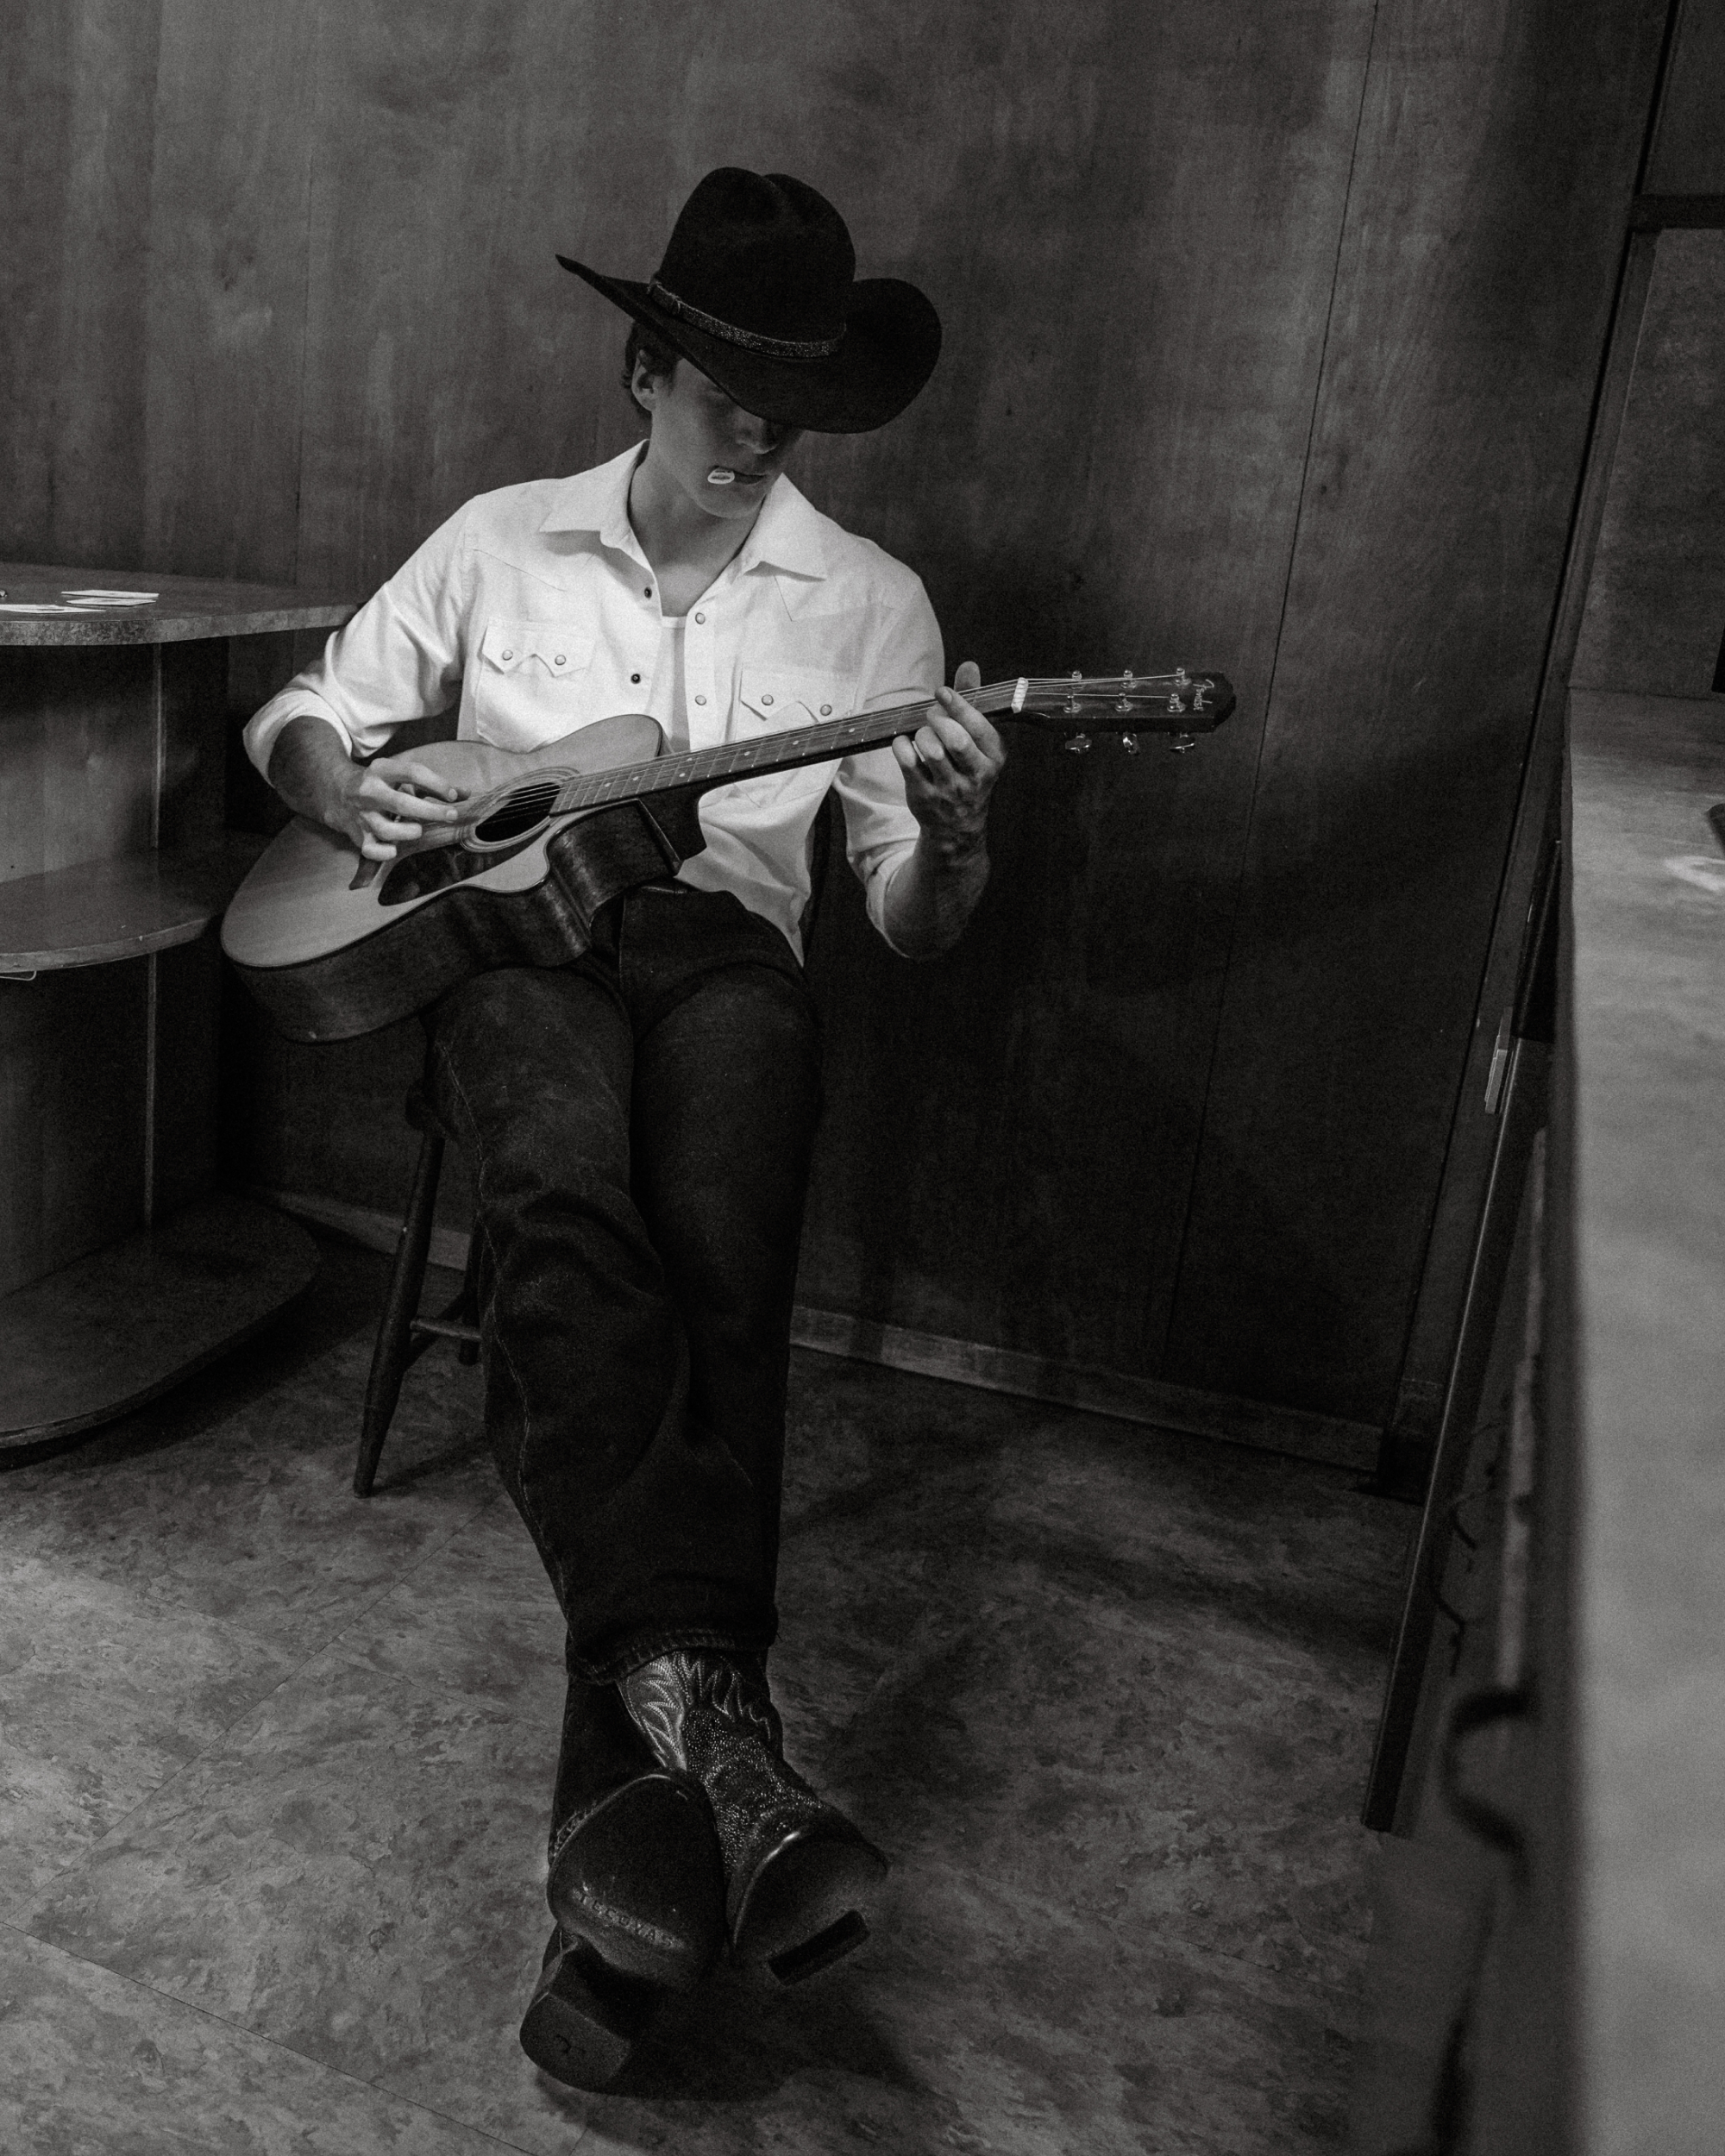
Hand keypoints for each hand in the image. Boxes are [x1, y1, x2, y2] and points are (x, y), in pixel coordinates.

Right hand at [330, 752, 467, 860]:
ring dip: (409, 832)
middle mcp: (369, 792)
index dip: (437, 784)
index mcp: (382, 770)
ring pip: (386, 829)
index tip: (454, 796)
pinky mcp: (358, 835)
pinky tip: (395, 848)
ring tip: (418, 830)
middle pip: (402, 803)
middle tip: (451, 815)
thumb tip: (467, 793)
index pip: (412, 772)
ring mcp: (362, 815)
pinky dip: (386, 853)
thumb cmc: (382, 785)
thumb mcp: (401, 776)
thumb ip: (434, 785)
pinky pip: (371, 850)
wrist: (337, 792)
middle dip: (431, 811)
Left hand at [891, 660, 1005, 854]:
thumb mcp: (977, 740)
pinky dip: (901, 746)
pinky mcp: (925, 796)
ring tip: (922, 736)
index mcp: (994, 756)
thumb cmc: (967, 770)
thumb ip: (972, 702)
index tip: (941, 691)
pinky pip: (908, 762)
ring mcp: (951, 789)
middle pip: (955, 739)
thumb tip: (969, 666)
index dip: (958, 704)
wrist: (958, 825)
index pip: (978, 726)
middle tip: (931, 717)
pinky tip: (905, 745)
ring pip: (931, 750)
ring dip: (921, 734)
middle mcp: (976, 775)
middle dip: (938, 720)